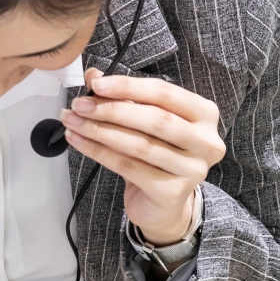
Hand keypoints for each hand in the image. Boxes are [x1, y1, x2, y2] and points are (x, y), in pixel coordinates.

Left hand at [61, 68, 224, 243]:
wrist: (163, 204)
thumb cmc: (157, 156)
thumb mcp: (144, 121)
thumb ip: (124, 97)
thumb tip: (93, 76)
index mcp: (204, 115)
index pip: (164, 93)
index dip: (128, 86)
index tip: (96, 84)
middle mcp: (205, 141)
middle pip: (154, 119)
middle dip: (111, 110)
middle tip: (79, 105)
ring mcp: (192, 169)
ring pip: (139, 145)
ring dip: (100, 131)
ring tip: (74, 123)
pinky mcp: (172, 193)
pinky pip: (129, 167)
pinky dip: (99, 153)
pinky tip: (80, 142)